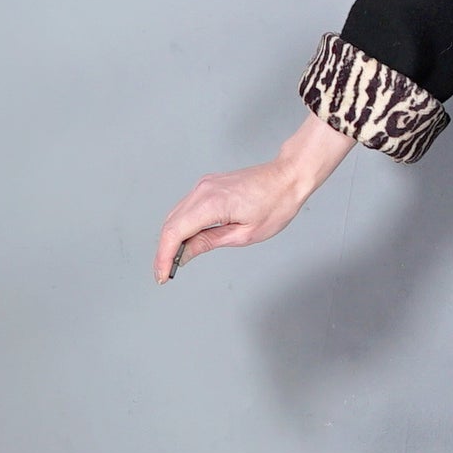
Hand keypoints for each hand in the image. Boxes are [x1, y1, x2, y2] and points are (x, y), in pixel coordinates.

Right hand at [153, 112, 354, 281]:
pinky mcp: (208, 185)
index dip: (163, 257)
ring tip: (175, 262)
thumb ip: (209, 243)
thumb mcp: (244, 234)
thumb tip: (184, 254)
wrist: (289, 176)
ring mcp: (204, 185)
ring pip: (175, 215)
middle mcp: (202, 191)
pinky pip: (186, 207)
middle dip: (164, 251)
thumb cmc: (276, 204)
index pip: (174, 233)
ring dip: (172, 239)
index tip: (162, 275)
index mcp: (211, 203)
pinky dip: (182, 225)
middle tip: (166, 273)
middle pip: (170, 224)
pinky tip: (188, 241)